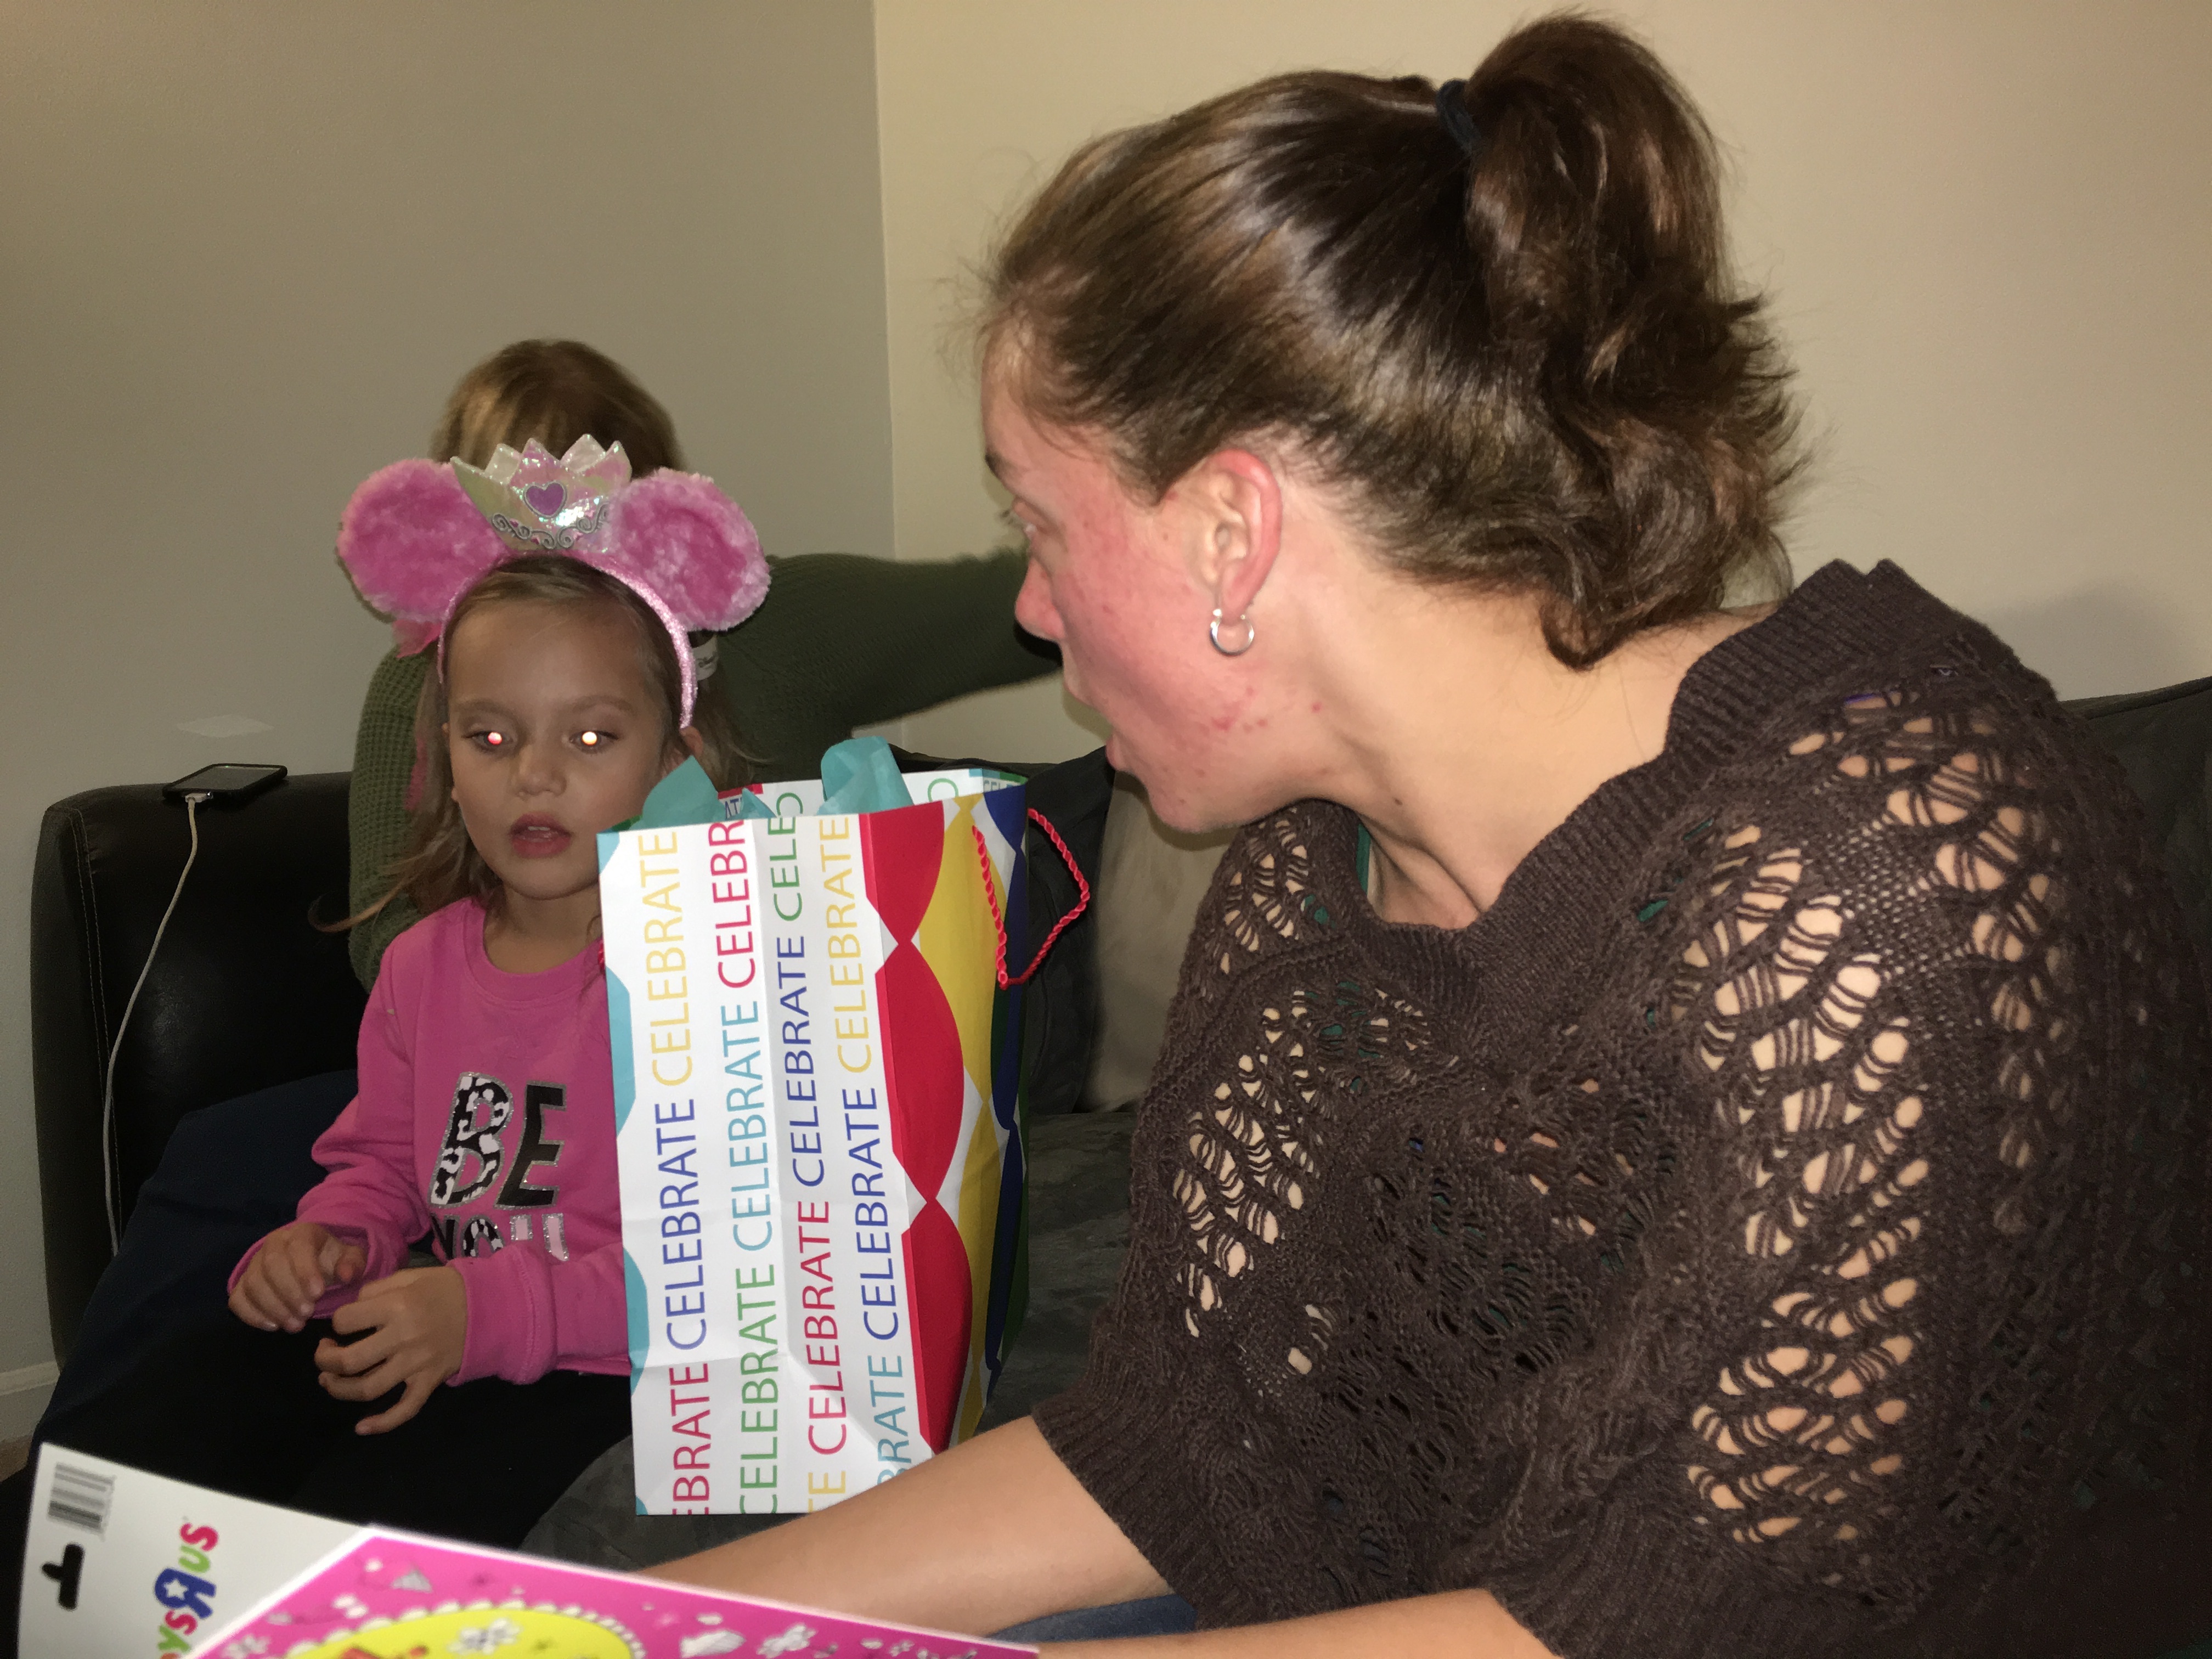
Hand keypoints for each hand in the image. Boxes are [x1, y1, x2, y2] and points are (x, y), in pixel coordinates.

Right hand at [230, 1221, 365, 1332]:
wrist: (311, 1261)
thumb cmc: (331, 1260)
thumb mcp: (350, 1257)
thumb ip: (353, 1263)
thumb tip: (346, 1275)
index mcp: (301, 1233)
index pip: (298, 1247)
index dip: (305, 1270)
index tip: (318, 1294)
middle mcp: (273, 1244)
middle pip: (271, 1265)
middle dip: (289, 1293)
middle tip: (307, 1314)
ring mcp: (254, 1264)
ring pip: (253, 1284)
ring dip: (273, 1308)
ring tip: (295, 1325)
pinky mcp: (242, 1285)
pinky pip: (237, 1299)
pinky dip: (251, 1315)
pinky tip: (273, 1326)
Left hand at [315, 1265, 468, 1434]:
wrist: (489, 1306)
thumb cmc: (445, 1288)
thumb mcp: (409, 1276)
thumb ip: (375, 1290)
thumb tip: (349, 1313)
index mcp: (397, 1306)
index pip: (345, 1321)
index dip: (337, 1323)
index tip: (344, 1324)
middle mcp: (404, 1337)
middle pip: (349, 1361)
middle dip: (325, 1361)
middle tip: (324, 1355)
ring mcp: (417, 1364)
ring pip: (368, 1389)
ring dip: (339, 1389)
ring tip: (329, 1380)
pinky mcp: (429, 1381)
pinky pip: (405, 1409)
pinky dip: (382, 1423)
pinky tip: (361, 1427)